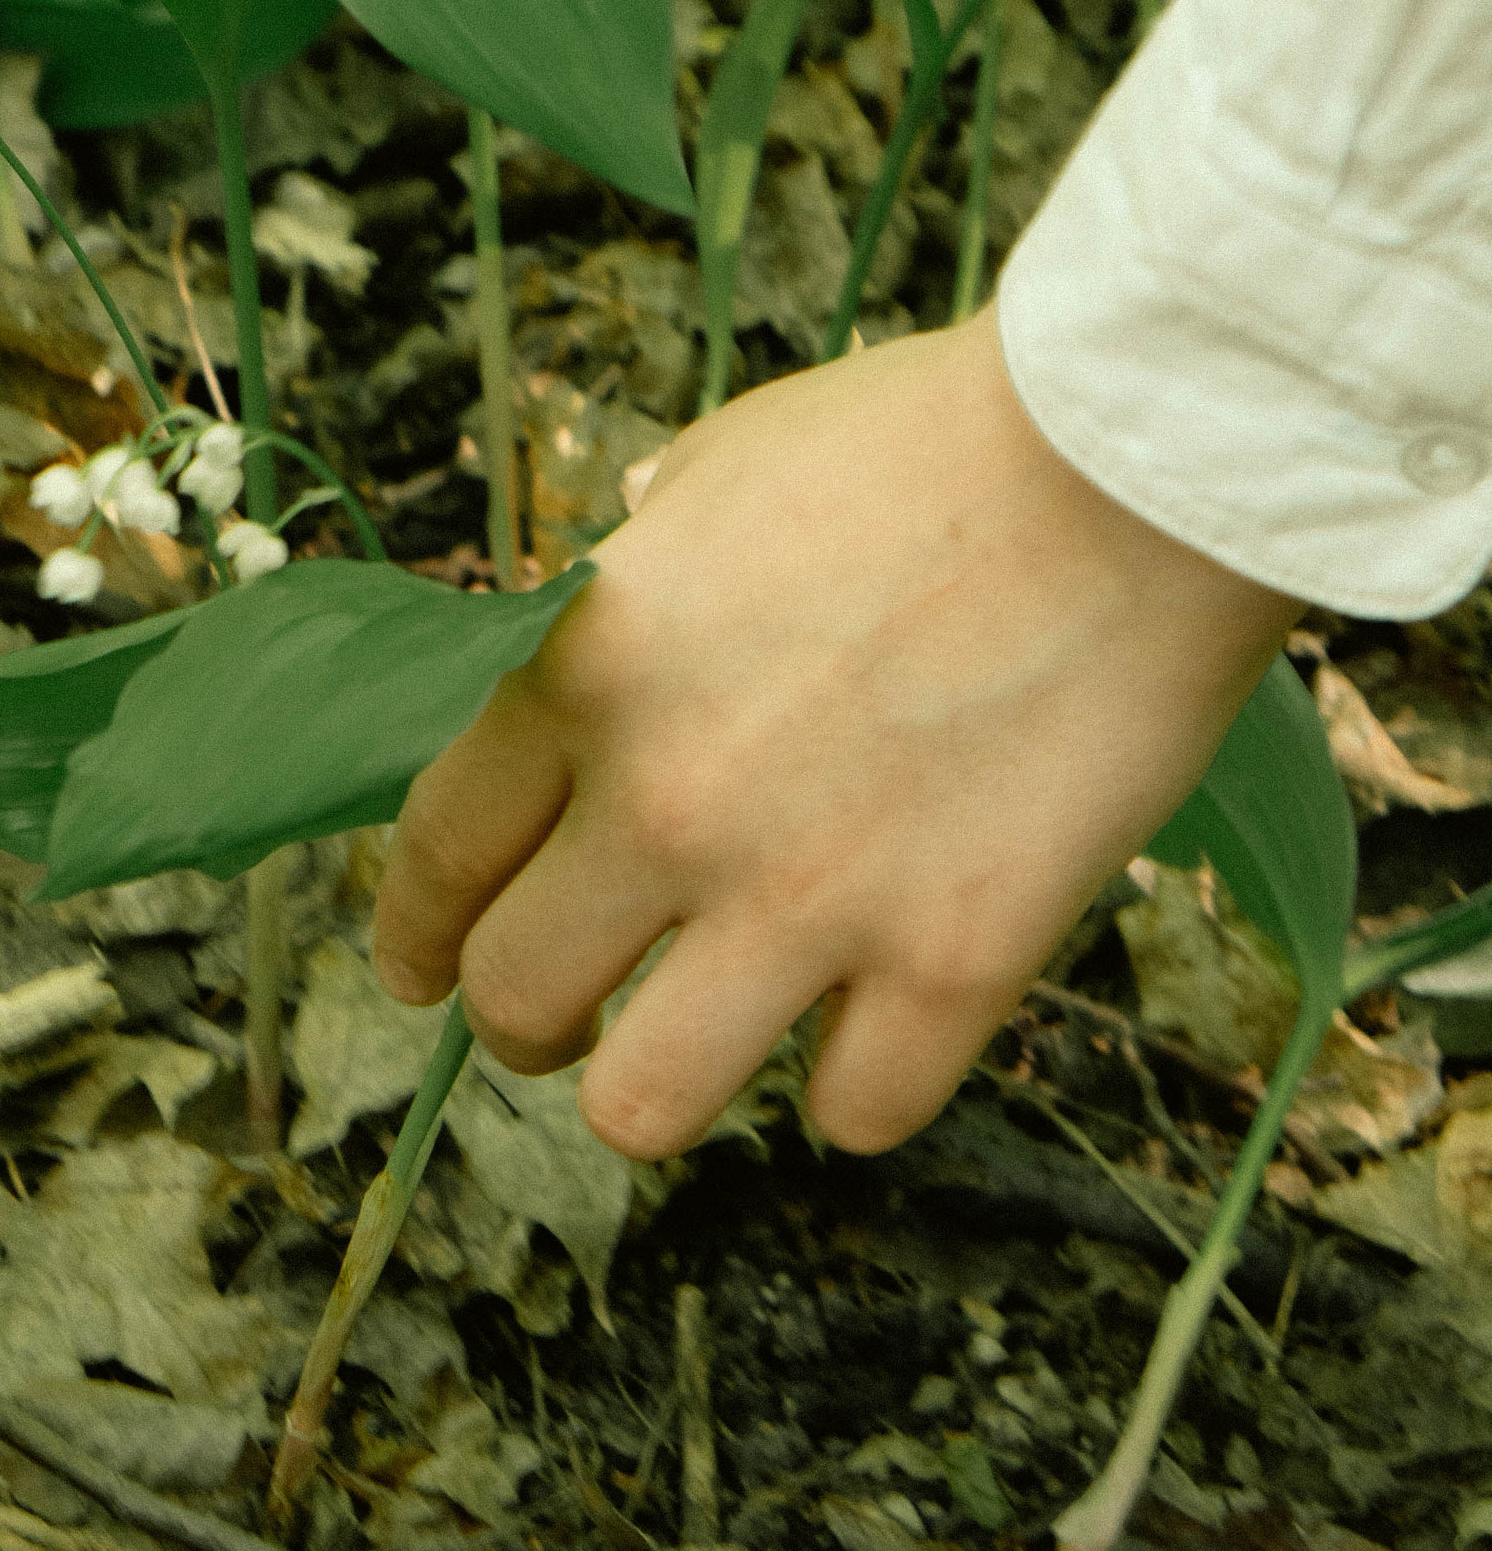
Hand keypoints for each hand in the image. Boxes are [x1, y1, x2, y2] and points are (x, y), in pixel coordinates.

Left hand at [372, 311, 1295, 1159]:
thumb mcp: (723, 466)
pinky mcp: (951, 963)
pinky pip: (855, 1110)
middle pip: (514, 1001)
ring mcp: (805, 895)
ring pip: (643, 1105)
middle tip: (571, 1016)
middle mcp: (665, 802)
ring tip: (709, 1043)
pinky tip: (880, 1023)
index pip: (439, 854)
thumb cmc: (933, 440)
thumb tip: (606, 615)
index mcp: (585, 670)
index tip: (425, 969)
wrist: (1131, 464)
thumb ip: (637, 573)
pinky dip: (861, 1082)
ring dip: (662, 1084)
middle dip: (526, 1024)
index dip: (418, 933)